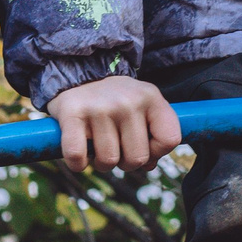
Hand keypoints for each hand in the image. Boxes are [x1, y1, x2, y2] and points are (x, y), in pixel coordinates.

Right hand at [47, 75, 182, 173]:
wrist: (79, 75)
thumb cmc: (115, 103)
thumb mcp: (142, 108)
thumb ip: (153, 136)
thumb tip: (148, 166)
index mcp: (150, 97)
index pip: (169, 139)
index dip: (157, 152)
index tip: (144, 146)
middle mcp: (127, 101)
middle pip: (137, 158)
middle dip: (126, 163)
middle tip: (116, 148)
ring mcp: (99, 107)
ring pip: (108, 161)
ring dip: (101, 163)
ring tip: (97, 146)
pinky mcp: (72, 113)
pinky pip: (77, 155)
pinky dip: (77, 163)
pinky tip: (80, 155)